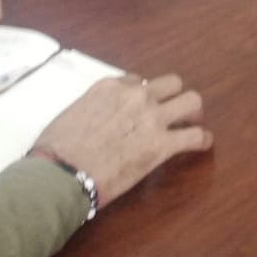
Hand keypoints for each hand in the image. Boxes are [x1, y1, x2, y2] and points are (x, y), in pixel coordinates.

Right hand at [33, 74, 210, 210]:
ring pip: (191, 101)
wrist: (58, 175)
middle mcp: (136, 95)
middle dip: (174, 96)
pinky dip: (202, 140)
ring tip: (192, 123)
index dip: (142, 94)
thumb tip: (96, 119)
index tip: (142, 107)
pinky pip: (195, 136)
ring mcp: (152, 117)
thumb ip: (93, 108)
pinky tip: (202, 144)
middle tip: (174, 111)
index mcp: (111, 87)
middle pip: (171, 84)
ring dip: (193, 113)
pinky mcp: (162, 144)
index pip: (137, 81)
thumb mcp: (71, 114)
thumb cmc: (54, 151)